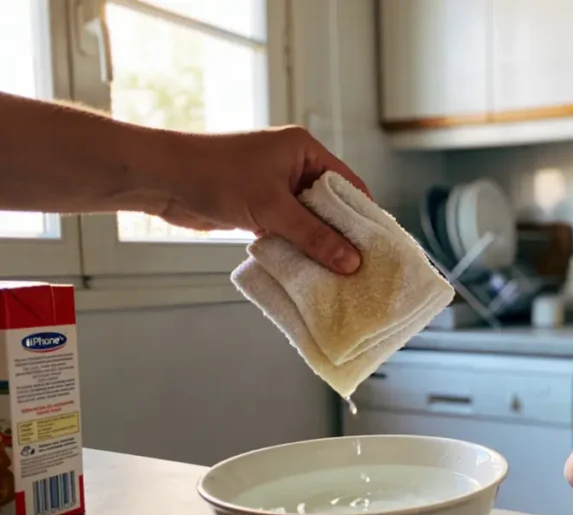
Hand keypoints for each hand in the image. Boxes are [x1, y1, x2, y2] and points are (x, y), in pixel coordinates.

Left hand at [156, 125, 369, 273]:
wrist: (162, 179)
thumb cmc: (215, 176)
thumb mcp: (272, 208)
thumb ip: (313, 236)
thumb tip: (350, 261)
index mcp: (304, 150)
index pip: (348, 184)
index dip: (364, 215)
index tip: (378, 247)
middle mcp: (293, 165)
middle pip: (330, 205)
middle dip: (341, 235)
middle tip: (360, 267)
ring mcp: (275, 186)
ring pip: (308, 221)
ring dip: (317, 245)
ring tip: (337, 275)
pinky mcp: (258, 206)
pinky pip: (288, 229)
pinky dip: (295, 247)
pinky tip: (307, 270)